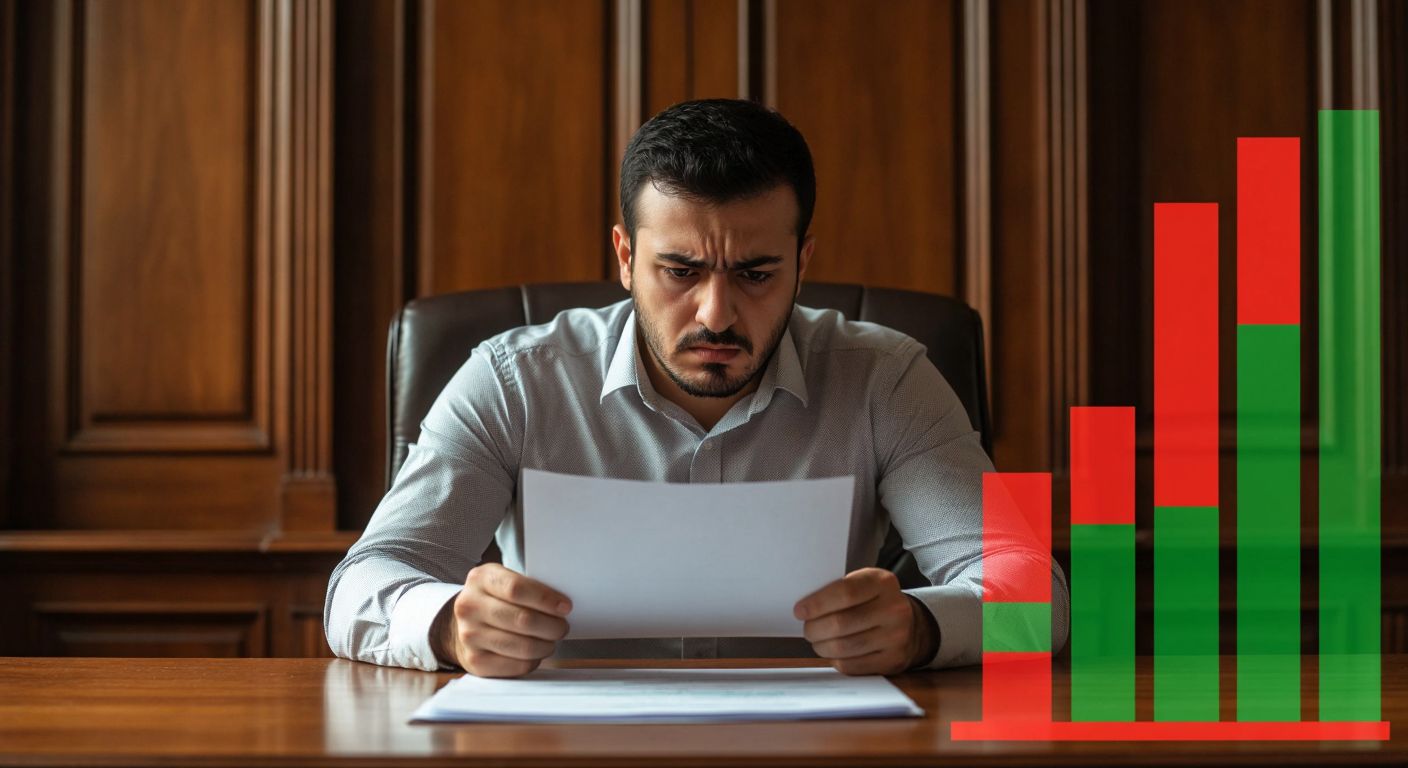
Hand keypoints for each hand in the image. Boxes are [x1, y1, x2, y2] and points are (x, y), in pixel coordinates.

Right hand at [432, 563, 572, 677]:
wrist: (464, 625)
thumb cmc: (494, 600)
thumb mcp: (503, 580)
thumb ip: (528, 586)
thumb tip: (562, 605)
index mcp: (480, 579)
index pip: (517, 588)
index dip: (546, 599)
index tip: (565, 607)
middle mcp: (470, 607)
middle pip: (523, 620)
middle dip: (552, 626)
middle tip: (562, 626)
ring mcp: (469, 635)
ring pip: (523, 646)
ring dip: (546, 645)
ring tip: (551, 640)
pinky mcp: (475, 661)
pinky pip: (517, 666)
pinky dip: (533, 661)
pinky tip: (534, 653)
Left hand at [794, 567, 936, 675]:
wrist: (912, 625)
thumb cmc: (876, 601)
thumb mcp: (865, 583)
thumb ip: (840, 590)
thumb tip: (805, 609)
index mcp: (883, 582)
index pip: (845, 592)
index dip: (817, 603)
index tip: (800, 611)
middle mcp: (894, 609)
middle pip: (840, 623)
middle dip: (814, 628)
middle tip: (807, 629)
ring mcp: (896, 637)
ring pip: (843, 647)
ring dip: (822, 646)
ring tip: (818, 641)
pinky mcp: (892, 661)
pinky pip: (852, 666)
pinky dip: (836, 660)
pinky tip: (835, 652)